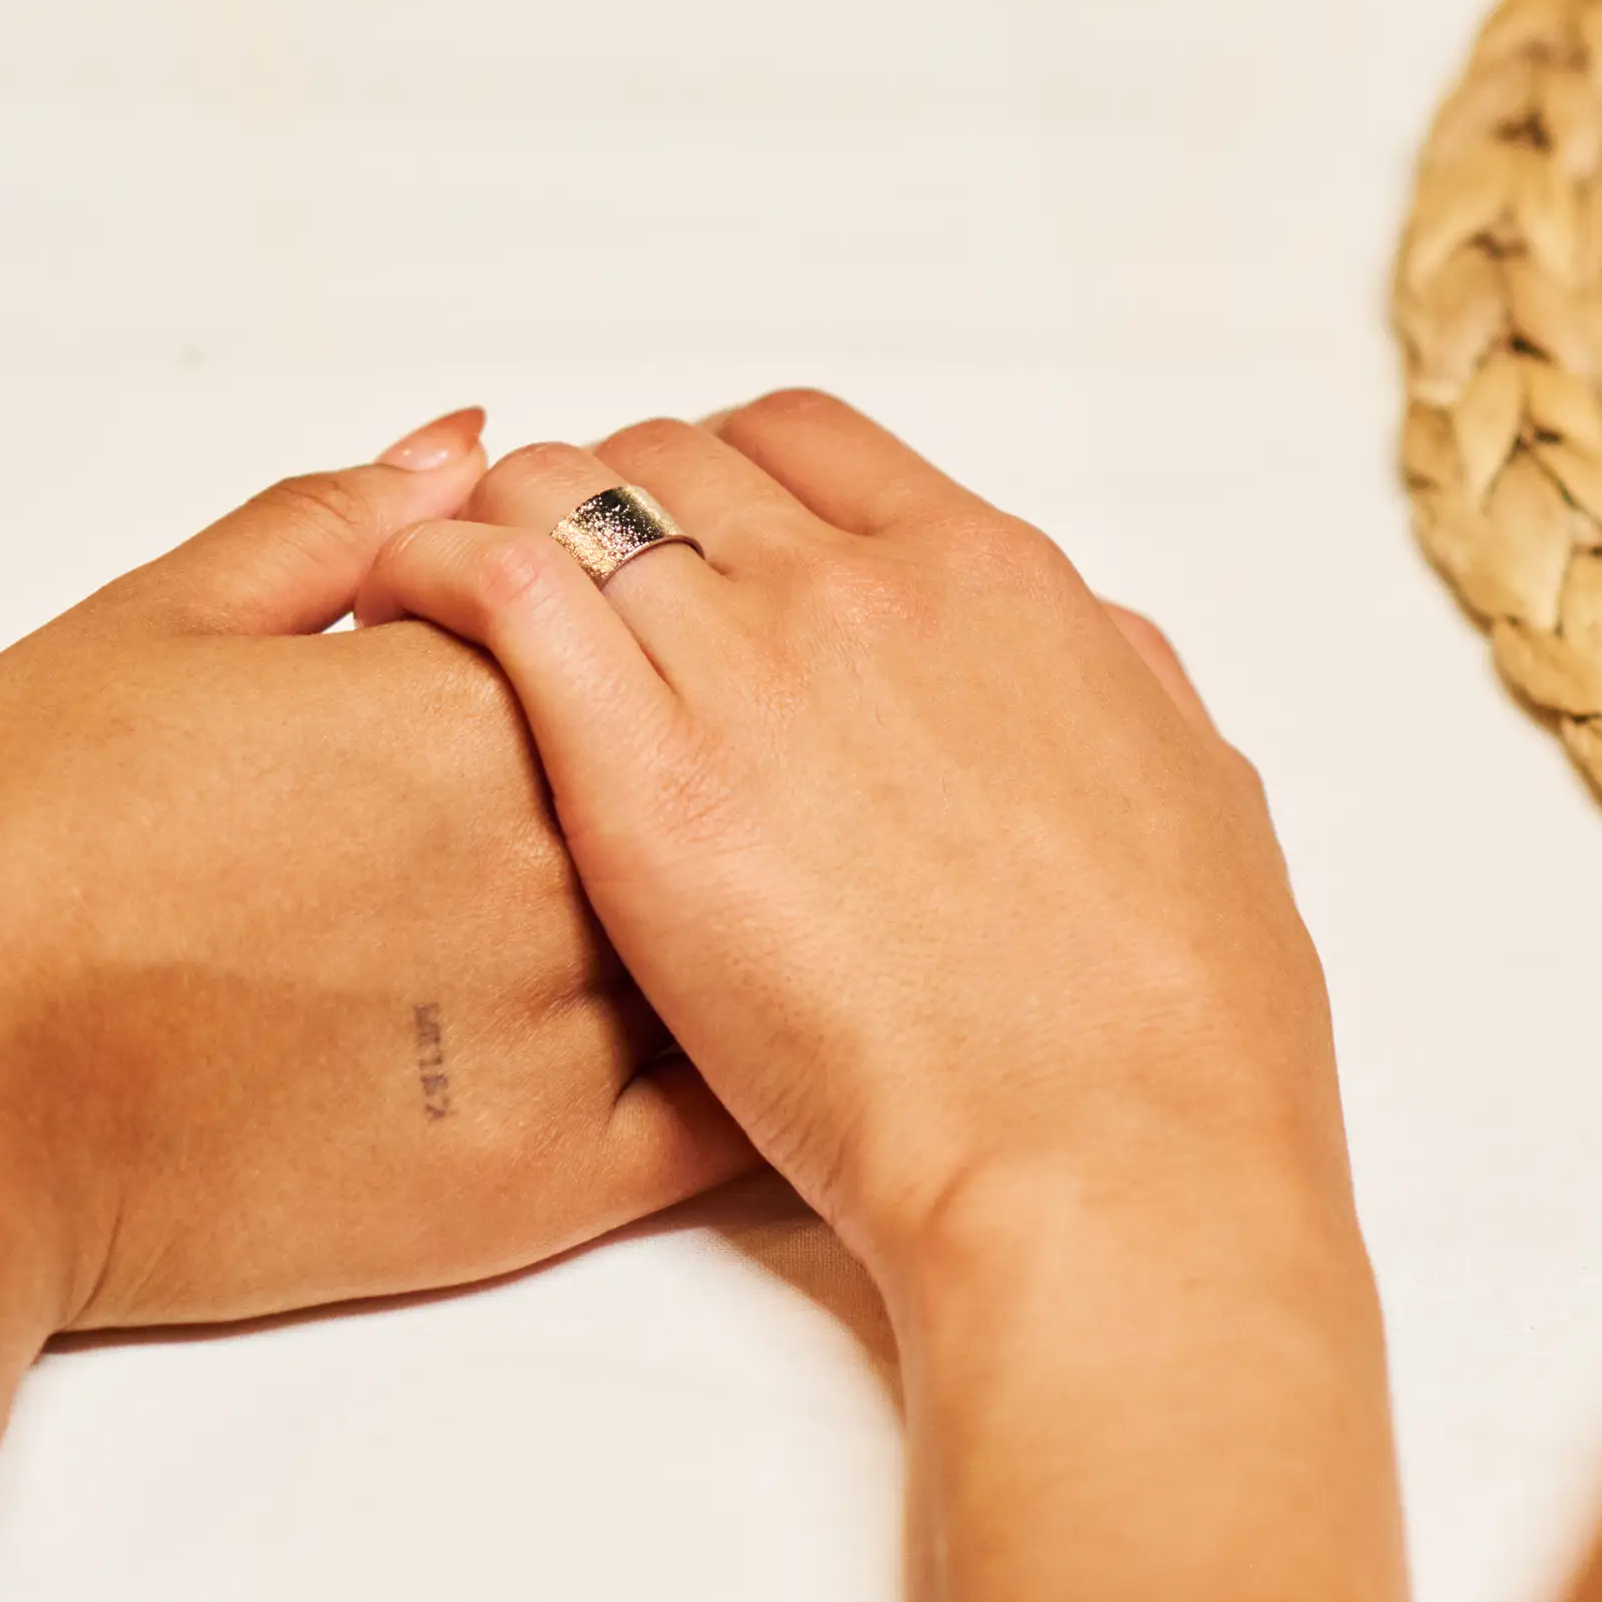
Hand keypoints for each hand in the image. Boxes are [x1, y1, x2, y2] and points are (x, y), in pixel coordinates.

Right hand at [0, 419, 750, 1340]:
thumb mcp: (148, 625)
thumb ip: (329, 526)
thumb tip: (463, 445)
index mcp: (458, 704)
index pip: (593, 628)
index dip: (549, 630)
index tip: (493, 654)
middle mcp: (543, 859)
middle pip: (669, 779)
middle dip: (636, 765)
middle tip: (535, 790)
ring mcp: (556, 1030)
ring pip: (714, 941)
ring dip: (712, 907)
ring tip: (672, 894)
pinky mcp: (542, 1185)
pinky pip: (709, 1115)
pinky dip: (730, 1065)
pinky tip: (712, 1033)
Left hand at [357, 395, 1352, 1306]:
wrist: (1108, 1161)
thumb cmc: (1176, 1035)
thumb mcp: (1195, 797)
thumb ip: (1114, 689)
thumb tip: (1078, 653)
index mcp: (994, 582)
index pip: (804, 440)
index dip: (722, 476)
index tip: (682, 537)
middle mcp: (862, 590)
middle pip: (667, 460)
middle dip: (600, 506)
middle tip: (563, 598)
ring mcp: (749, 670)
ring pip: (559, 499)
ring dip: (502, 535)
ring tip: (463, 616)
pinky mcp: (643, 777)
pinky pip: (499, 591)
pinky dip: (432, 575)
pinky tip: (407, 619)